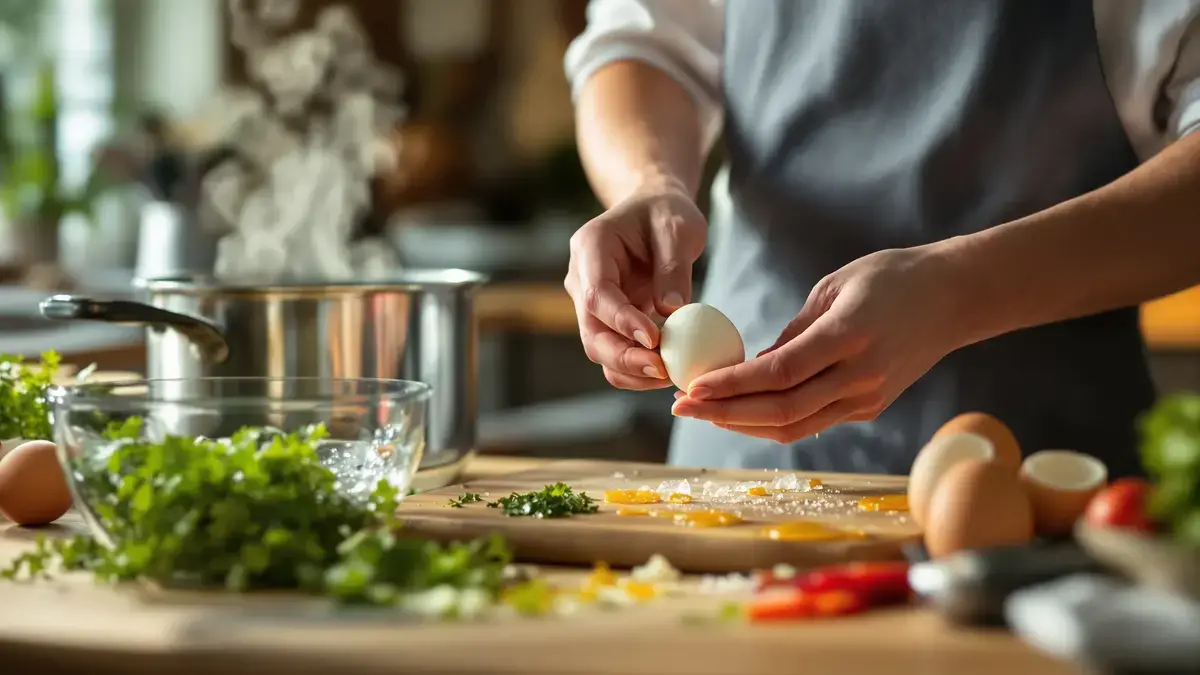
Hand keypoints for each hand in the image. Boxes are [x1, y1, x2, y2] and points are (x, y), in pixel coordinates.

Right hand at [565, 182, 706, 389]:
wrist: (654, 211)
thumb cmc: (665, 213)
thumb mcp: (678, 228)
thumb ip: (673, 267)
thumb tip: (671, 310)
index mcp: (590, 247)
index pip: (597, 294)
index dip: (622, 321)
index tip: (654, 339)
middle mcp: (581, 278)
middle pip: (590, 331)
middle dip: (624, 357)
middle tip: (662, 370)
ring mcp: (589, 304)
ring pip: (599, 349)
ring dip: (630, 369)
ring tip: (669, 375)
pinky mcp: (606, 321)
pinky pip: (615, 352)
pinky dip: (637, 368)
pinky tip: (667, 371)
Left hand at [671, 246, 965, 440]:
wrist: (955, 298)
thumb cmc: (891, 277)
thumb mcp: (833, 287)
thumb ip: (792, 332)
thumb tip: (749, 366)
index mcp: (849, 336)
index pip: (778, 373)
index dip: (731, 386)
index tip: (691, 386)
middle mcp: (859, 375)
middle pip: (781, 410)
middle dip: (723, 412)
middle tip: (680, 406)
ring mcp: (868, 397)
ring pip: (794, 426)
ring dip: (742, 423)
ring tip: (702, 411)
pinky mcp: (870, 407)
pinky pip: (812, 422)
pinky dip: (772, 421)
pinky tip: (740, 410)